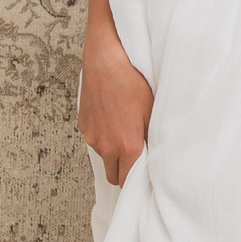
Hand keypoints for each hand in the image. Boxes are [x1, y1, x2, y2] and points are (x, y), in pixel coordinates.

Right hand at [79, 29, 152, 186]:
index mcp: (126, 146)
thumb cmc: (132, 81)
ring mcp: (92, 136)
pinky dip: (102, 136)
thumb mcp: (152, 111)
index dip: (136, 181)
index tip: (144, 175)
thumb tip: (157, 156)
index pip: (128, 181)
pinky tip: (112, 118)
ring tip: (124, 131)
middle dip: (123, 172)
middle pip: (113, 176)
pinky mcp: (83, 125)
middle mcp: (106, 146)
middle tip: (136, 158)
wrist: (106, 60)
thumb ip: (153, 139)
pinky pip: (94, 140)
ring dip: (112, 153)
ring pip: (103, 157)